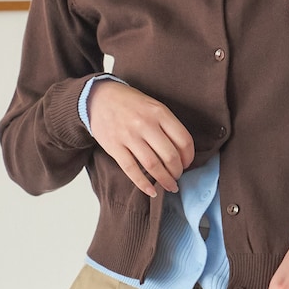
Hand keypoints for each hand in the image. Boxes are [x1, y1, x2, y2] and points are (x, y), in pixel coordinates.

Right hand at [88, 81, 193, 196]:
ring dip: (165, 180)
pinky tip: (151, 191)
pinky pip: (132, 170)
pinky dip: (143, 184)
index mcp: (160, 112)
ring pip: (153, 165)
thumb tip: (181, 151)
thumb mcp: (153, 105)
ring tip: (170, 186)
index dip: (189, 156)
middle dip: (178, 171)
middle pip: (170, 156)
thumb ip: (167, 124)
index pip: (184, 140)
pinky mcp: (114, 147)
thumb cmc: (131, 103)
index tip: (187, 163)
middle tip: (178, 176)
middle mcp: (146, 124)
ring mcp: (129, 136)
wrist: (99, 97)